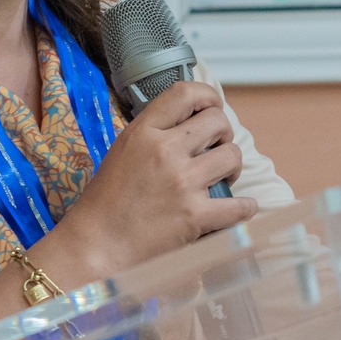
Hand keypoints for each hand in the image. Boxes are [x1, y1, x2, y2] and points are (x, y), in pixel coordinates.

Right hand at [50, 81, 257, 272]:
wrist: (96, 246)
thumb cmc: (106, 202)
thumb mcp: (123, 151)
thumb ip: (153, 133)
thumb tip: (189, 122)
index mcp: (143, 132)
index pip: (185, 93)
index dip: (208, 96)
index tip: (212, 107)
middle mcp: (165, 151)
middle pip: (218, 122)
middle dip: (223, 134)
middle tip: (216, 149)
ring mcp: (183, 183)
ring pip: (232, 156)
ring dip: (232, 166)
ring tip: (221, 178)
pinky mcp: (196, 216)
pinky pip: (240, 205)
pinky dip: (244, 207)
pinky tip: (239, 208)